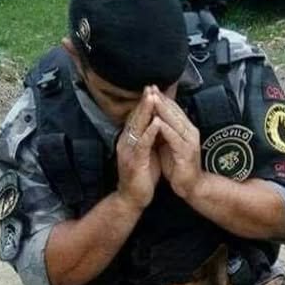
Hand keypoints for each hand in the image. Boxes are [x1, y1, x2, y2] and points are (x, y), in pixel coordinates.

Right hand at [116, 87, 160, 210]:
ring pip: (137, 127)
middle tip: (151, 85)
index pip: (137, 117)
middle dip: (144, 102)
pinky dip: (149, 133)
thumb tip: (158, 124)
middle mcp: (126, 142)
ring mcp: (128, 151)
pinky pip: (142, 144)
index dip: (145, 103)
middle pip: (135, 117)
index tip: (153, 89)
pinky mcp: (134, 162)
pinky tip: (156, 123)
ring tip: (153, 97)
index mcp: (129, 140)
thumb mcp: (147, 153)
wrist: (132, 199)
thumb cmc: (142, 176)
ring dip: (146, 112)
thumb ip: (150, 139)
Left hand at [152, 88, 201, 199]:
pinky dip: (165, 129)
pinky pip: (174, 137)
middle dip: (161, 99)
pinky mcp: (186, 152)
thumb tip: (153, 119)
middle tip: (149, 87)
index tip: (150, 88)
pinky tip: (157, 122)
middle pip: (174, 111)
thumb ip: (163, 132)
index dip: (161, 98)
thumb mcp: (169, 145)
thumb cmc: (178, 167)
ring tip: (152, 99)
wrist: (190, 186)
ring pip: (174, 121)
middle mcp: (190, 132)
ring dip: (162, 109)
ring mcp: (189, 141)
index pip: (173, 109)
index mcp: (185, 129)